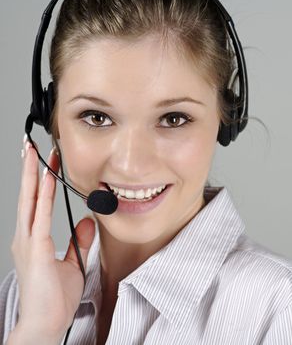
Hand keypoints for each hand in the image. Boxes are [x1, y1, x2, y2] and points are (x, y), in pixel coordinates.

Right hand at [9, 136, 95, 341]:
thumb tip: (87, 220)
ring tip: (35, 152)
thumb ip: (78, 240)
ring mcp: (28, 242)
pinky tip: (47, 180)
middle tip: (32, 145)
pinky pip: (41, 216)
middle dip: (31, 169)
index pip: (36, 201)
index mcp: (34, 239)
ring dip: (34, 175)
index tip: (44, 160)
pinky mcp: (35, 249)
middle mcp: (26, 237)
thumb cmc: (54, 298)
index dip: (39, 179)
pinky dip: (43, 196)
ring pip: (30, 200)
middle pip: (28, 195)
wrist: (45, 322)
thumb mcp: (73, 261)